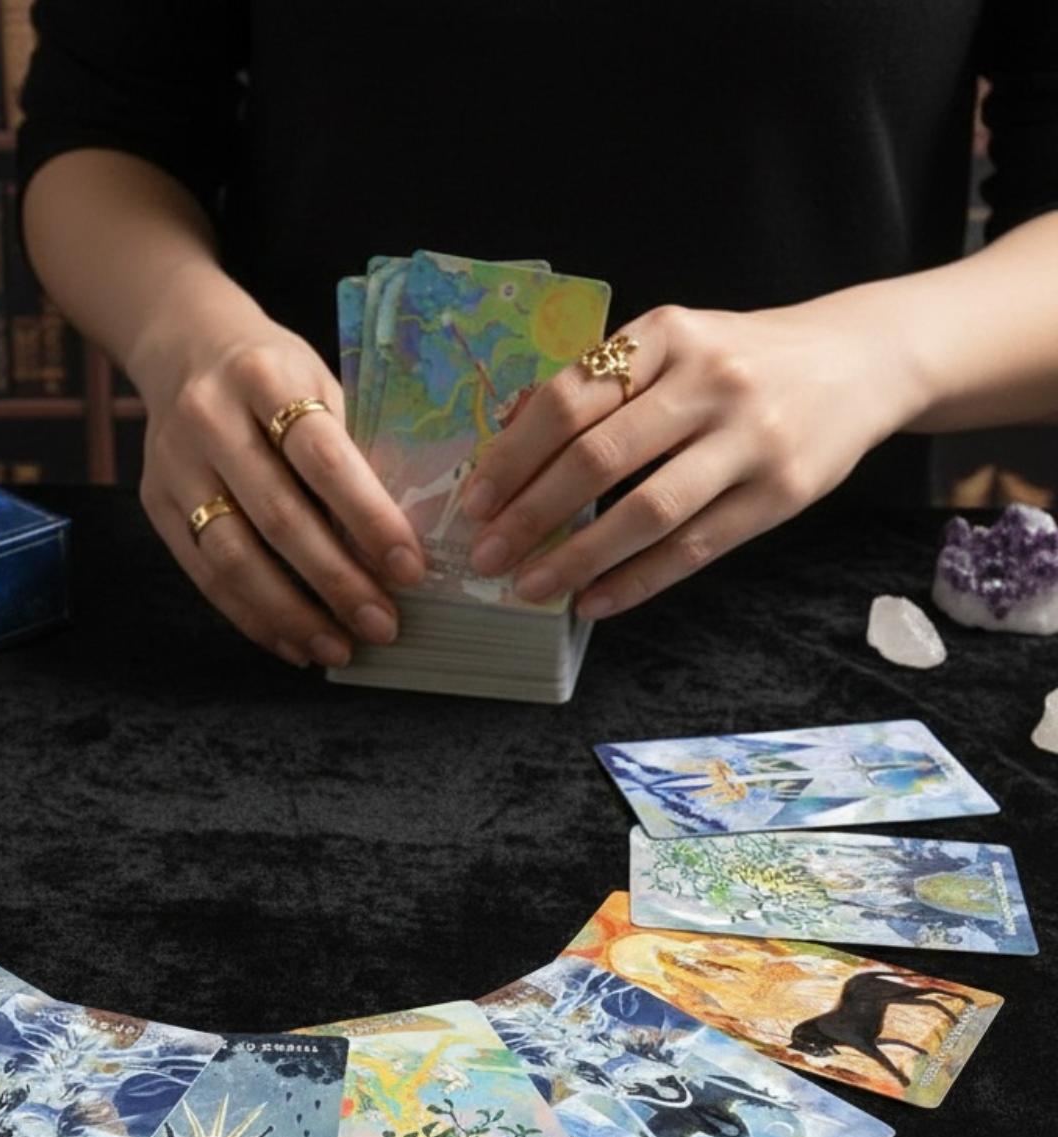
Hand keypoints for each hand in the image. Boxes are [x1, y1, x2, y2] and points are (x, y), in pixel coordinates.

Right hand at [130, 301, 424, 665]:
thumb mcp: (318, 383)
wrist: (182, 346)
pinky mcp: (155, 504)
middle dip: (336, 580)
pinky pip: (204, 575)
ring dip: (291, 613)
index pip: (324, 458)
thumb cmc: (272, 374)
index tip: (410, 569)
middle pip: (277, 516)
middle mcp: (209, 419)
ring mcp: (174, 466)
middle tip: (382, 625)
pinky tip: (293, 643)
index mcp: (263, 377)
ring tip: (340, 647)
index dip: (369, 518)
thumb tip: (397, 546)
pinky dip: (253, 616)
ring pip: (233, 556)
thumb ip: (351, 452)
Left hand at [459, 299, 919, 616]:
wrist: (861, 361)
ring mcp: (750, 438)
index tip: (475, 503)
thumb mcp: (672, 347)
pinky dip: (636, 581)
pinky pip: (694, 549)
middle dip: (531, 516)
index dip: (513, 458)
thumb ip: (600, 387)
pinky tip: (592, 601)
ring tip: (530, 588)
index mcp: (666, 335)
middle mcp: (709, 381)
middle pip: (598, 459)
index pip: (569, 400)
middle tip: (486, 557)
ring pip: (646, 512)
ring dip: (577, 558)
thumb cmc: (740, 360)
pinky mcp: (781, 493)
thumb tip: (506, 441)